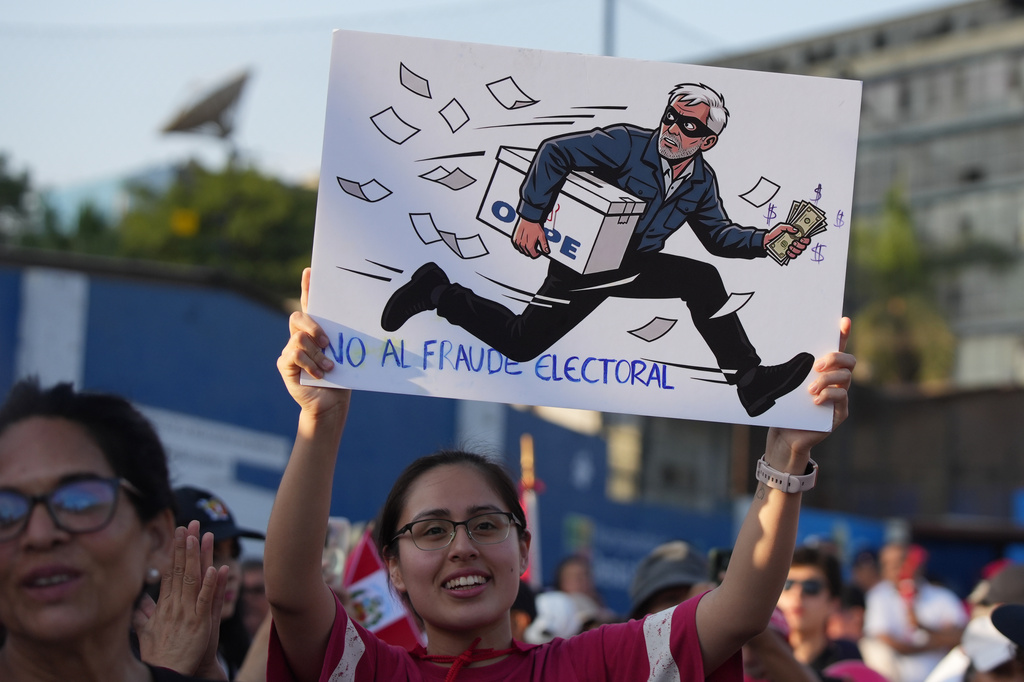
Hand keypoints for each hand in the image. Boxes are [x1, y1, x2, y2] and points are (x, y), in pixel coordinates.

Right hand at [134, 521, 228, 678]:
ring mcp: (187, 612)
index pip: (170, 571)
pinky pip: (206, 600)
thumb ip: (143, 615)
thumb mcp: (147, 632)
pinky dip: (212, 584)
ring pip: (193, 579)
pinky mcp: (200, 623)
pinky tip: (217, 568)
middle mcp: (174, 605)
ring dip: (198, 556)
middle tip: (191, 523)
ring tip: (202, 535)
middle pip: (181, 569)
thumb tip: (138, 602)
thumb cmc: (159, 656)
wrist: (167, 674)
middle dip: (186, 545)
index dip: (175, 551)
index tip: (178, 532)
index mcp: (164, 605)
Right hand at [277, 268, 351, 415]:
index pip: (309, 305)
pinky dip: (310, 364)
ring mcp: (290, 350)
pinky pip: (294, 354)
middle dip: (313, 326)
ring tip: (329, 367)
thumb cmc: (342, 378)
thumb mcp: (345, 355)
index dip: (308, 288)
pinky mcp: (285, 364)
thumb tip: (358, 324)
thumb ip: (343, 339)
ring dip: (317, 354)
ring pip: (299, 339)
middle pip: (298, 317)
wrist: (331, 404)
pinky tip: (320, 374)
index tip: (311, 271)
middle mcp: (300, 337)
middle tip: (327, 342)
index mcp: (316, 331)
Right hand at [512, 218, 549, 257]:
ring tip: (529, 244)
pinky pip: (516, 246)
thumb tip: (546, 251)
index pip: (533, 255)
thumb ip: (544, 245)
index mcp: (529, 245)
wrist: (528, 219)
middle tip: (534, 247)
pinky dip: (519, 246)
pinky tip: (523, 243)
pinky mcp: (514, 239)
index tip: (538, 252)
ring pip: (521, 250)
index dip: (536, 254)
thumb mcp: (542, 236)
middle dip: (531, 251)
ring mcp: (517, 242)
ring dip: (525, 249)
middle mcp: (522, 245)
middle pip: (527, 253)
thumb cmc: (534, 226)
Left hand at [764, 223, 810, 259]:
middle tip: (794, 242)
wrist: (766, 240)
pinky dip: (791, 255)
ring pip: (799, 252)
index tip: (801, 238)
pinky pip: (793, 257)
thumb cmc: (775, 233)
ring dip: (795, 250)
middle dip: (800, 245)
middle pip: (804, 246)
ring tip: (789, 246)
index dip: (806, 240)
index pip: (806, 239)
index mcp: (797, 236)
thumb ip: (788, 227)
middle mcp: (796, 243)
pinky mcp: (788, 254)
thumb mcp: (781, 227)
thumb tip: (796, 230)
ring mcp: (792, 249)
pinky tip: (787, 252)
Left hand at [767, 317, 854, 457]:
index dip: (843, 334)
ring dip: (827, 380)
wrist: (786, 435)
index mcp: (824, 371)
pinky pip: (842, 397)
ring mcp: (841, 397)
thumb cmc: (786, 407)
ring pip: (845, 378)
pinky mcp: (840, 412)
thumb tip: (780, 344)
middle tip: (816, 366)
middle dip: (834, 358)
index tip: (843, 321)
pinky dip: (829, 395)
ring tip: (810, 390)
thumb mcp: (786, 384)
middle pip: (848, 361)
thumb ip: (790, 368)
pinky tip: (815, 401)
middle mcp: (836, 381)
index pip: (837, 348)